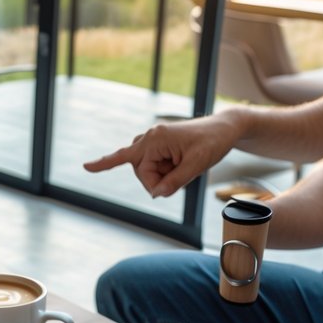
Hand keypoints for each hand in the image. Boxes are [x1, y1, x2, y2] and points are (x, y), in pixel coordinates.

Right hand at [84, 115, 238, 197]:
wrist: (224, 129)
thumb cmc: (212, 143)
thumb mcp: (197, 165)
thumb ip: (175, 181)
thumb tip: (156, 194)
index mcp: (155, 139)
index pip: (134, 164)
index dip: (126, 173)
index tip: (97, 170)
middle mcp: (150, 137)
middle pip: (141, 171)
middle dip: (158, 180)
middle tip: (182, 176)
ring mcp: (154, 140)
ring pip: (146, 169)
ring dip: (162, 175)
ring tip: (184, 167)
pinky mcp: (159, 145)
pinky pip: (152, 164)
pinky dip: (161, 171)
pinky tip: (162, 168)